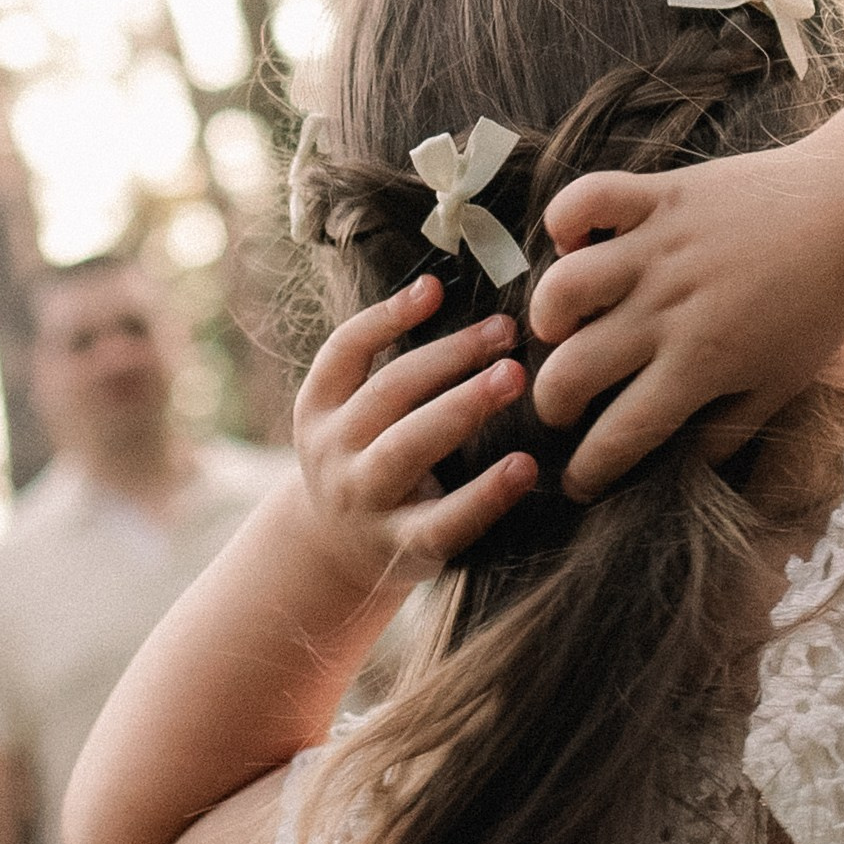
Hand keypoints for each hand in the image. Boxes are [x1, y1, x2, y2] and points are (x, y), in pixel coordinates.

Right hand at [291, 275, 537, 600]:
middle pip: (389, 392)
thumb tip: (457, 300)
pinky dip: (485, 495)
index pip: (344, 351)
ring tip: (515, 378)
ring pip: (409, 447)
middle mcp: (332, 451)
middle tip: (505, 330)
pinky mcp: (402, 547)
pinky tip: (524, 468)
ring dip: (464, 406)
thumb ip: (394, 371)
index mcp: (318, 409)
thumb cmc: (368, 462)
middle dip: (449, 356)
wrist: (335, 556)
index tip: (434, 287)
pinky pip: (444, 520)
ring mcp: (364, 501)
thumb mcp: (356, 416)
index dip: (386, 316)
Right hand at [530, 145, 843, 497]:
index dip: (587, 471)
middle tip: (562, 408)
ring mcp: (658, 249)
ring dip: (547, 317)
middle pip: (571, 371)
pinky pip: (585, 199)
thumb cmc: (821, 304)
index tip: (576, 482)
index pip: (620, 434)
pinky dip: (564, 220)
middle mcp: (666, 310)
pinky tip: (574, 243)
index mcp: (699, 364)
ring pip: (562, 289)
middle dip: (550, 406)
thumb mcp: (782, 382)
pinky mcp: (659, 195)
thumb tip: (686, 467)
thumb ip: (729, 429)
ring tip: (561, 327)